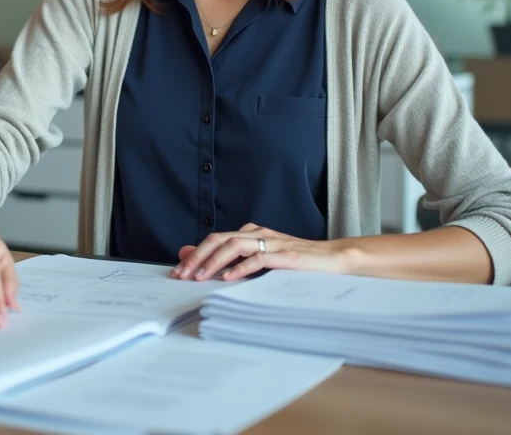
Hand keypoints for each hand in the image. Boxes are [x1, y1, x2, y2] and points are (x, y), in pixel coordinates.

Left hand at [171, 223, 355, 280]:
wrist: (332, 259)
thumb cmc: (296, 261)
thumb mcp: (260, 259)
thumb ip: (232, 258)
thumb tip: (199, 259)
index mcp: (251, 232)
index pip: (215, 239)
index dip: (195, 254)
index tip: (178, 270)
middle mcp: (258, 233)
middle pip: (219, 239)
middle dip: (197, 257)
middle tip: (182, 274)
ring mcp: (272, 242)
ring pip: (234, 246)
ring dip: (214, 262)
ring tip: (200, 277)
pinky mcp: (285, 255)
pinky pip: (258, 258)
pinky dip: (241, 268)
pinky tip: (229, 278)